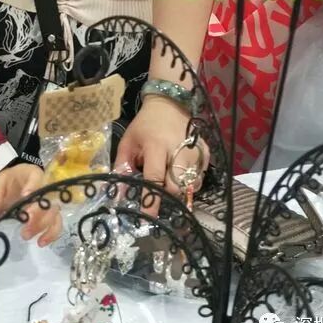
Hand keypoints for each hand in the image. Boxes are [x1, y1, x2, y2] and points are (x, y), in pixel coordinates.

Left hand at [0, 164, 61, 246]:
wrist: (5, 196)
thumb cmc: (3, 186)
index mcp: (31, 174)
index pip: (36, 177)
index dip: (32, 187)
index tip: (24, 197)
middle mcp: (44, 187)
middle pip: (47, 198)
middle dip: (37, 213)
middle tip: (24, 226)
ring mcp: (49, 203)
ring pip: (54, 213)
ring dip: (42, 226)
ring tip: (25, 236)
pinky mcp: (50, 217)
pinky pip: (56, 225)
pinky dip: (51, 234)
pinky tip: (41, 242)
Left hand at [115, 97, 200, 213]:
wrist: (168, 104)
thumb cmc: (144, 125)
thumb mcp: (128, 142)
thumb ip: (122, 168)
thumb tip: (117, 195)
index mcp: (156, 147)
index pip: (154, 179)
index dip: (151, 201)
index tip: (147, 219)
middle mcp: (178, 150)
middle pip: (176, 187)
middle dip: (167, 198)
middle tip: (158, 199)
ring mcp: (195, 152)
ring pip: (191, 185)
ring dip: (180, 192)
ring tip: (169, 185)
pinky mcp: (205, 153)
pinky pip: (200, 178)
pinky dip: (191, 183)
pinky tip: (181, 175)